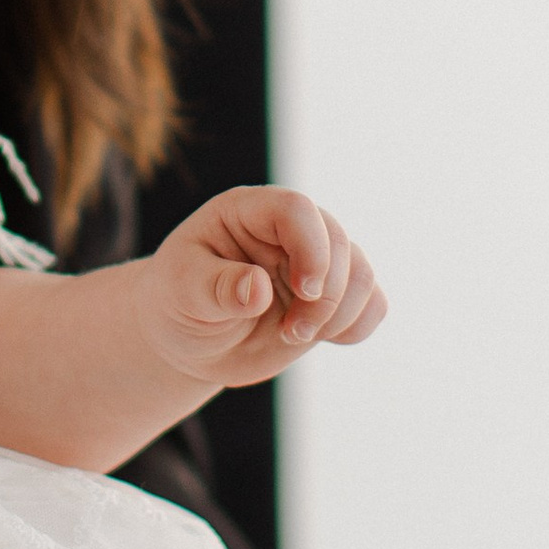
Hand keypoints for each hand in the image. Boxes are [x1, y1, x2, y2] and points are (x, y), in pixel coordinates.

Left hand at [137, 187, 385, 392]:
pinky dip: (359, 324)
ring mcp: (313, 262)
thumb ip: (217, 287)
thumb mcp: (182, 292)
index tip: (304, 290)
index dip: (311, 247)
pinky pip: (371, 301)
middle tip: (291, 332)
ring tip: (294, 335)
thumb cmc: (177, 303)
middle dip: (326, 295)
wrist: (189, 339)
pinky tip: (325, 339)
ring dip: (341, 313)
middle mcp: (288, 230)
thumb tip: (257, 289)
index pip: (296, 209)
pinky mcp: (331, 297)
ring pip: (361, 272)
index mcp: (248, 212)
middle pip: (338, 242)